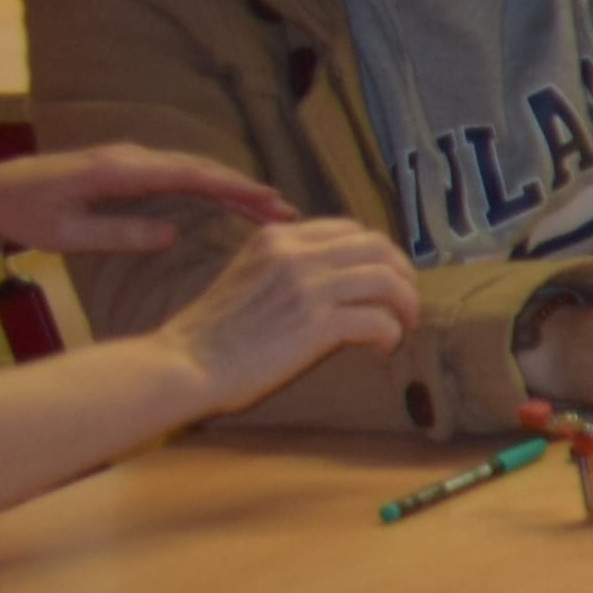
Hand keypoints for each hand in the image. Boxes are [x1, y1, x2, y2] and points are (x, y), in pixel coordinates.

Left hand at [0, 143, 293, 256]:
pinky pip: (179, 173)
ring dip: (233, 187)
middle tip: (290, 211)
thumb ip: (120, 233)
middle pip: (200, 169)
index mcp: (119, 171)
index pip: (190, 175)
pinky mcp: (126, 168)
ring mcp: (128, 159)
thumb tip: (174, 232)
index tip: (271, 201)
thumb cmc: (24, 213)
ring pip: (193, 169)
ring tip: (272, 209)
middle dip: (247, 188)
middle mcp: (129, 157)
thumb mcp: (66, 235)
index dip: (234, 188)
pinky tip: (231, 202)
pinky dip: (211, 186)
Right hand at [150, 218, 416, 403]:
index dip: (378, 254)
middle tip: (405, 304)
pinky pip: (380, 320)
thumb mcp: (248, 276)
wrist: (187, 362)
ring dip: (406, 305)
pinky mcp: (317, 324)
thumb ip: (288, 266)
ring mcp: (307, 286)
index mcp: (278, 237)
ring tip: (402, 326)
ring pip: (388, 280)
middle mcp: (295, 253)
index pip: (350, 230)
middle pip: (379, 248)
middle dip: (402, 275)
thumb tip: (338, 275)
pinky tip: (383, 347)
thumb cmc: (216, 332)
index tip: (384, 279)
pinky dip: (391, 334)